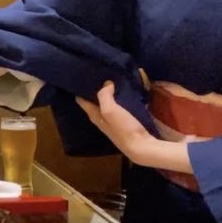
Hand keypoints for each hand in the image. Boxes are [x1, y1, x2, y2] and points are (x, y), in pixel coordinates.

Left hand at [76, 81, 193, 173]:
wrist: (141, 147)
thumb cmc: (123, 129)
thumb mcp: (110, 110)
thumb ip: (105, 96)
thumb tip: (106, 84)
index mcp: (94, 116)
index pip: (81, 100)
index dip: (81, 89)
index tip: (83, 77)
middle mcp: (100, 119)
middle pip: (93, 102)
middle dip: (95, 90)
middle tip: (100, 75)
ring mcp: (112, 123)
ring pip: (106, 105)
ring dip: (108, 94)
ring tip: (113, 81)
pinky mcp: (123, 124)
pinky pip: (118, 108)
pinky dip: (118, 100)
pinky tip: (124, 94)